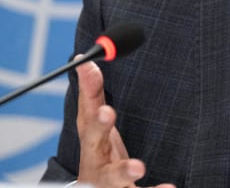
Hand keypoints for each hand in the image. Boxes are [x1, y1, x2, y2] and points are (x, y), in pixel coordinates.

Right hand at [74, 59, 174, 187]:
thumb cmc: (99, 154)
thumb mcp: (94, 126)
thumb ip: (93, 95)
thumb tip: (84, 61)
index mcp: (92, 140)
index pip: (87, 110)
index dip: (89, 92)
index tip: (91, 69)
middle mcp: (96, 161)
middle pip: (94, 143)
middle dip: (99, 126)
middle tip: (107, 112)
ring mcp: (108, 182)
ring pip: (113, 177)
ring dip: (124, 170)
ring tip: (138, 166)